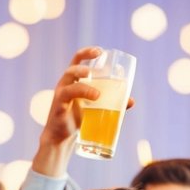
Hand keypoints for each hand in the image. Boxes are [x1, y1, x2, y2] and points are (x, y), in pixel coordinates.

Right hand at [30, 46, 102, 176]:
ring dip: (84, 76)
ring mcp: (61, 91)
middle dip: (86, 56)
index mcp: (74, 81)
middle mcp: (66, 83)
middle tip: (99, 59)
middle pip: (74, 64)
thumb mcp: (96, 109)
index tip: (100, 51)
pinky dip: (83, 92)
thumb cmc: (79, 120)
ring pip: (71, 75)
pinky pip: (69, 92)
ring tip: (99, 91)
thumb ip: (112, 102)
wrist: (62, 138)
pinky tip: (95, 96)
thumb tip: (131, 101)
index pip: (78, 60)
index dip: (87, 52)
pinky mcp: (59, 103)